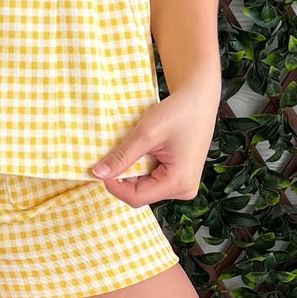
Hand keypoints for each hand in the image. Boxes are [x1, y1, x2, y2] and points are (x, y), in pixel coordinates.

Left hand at [87, 79, 220, 204]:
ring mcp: (184, 184)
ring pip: (145, 187)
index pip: (135, 198)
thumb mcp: (146, 133)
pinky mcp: (181, 177)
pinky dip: (142, 167)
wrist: (199, 99)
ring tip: (136, 147)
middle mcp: (184, 189)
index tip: (100, 166)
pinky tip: (145, 150)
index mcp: (179, 182)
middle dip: (124, 176)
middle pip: (140, 194)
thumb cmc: (178, 112)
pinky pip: (154, 180)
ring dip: (133, 170)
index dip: (113, 185)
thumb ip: (122, 156)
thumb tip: (97, 174)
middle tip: (119, 151)